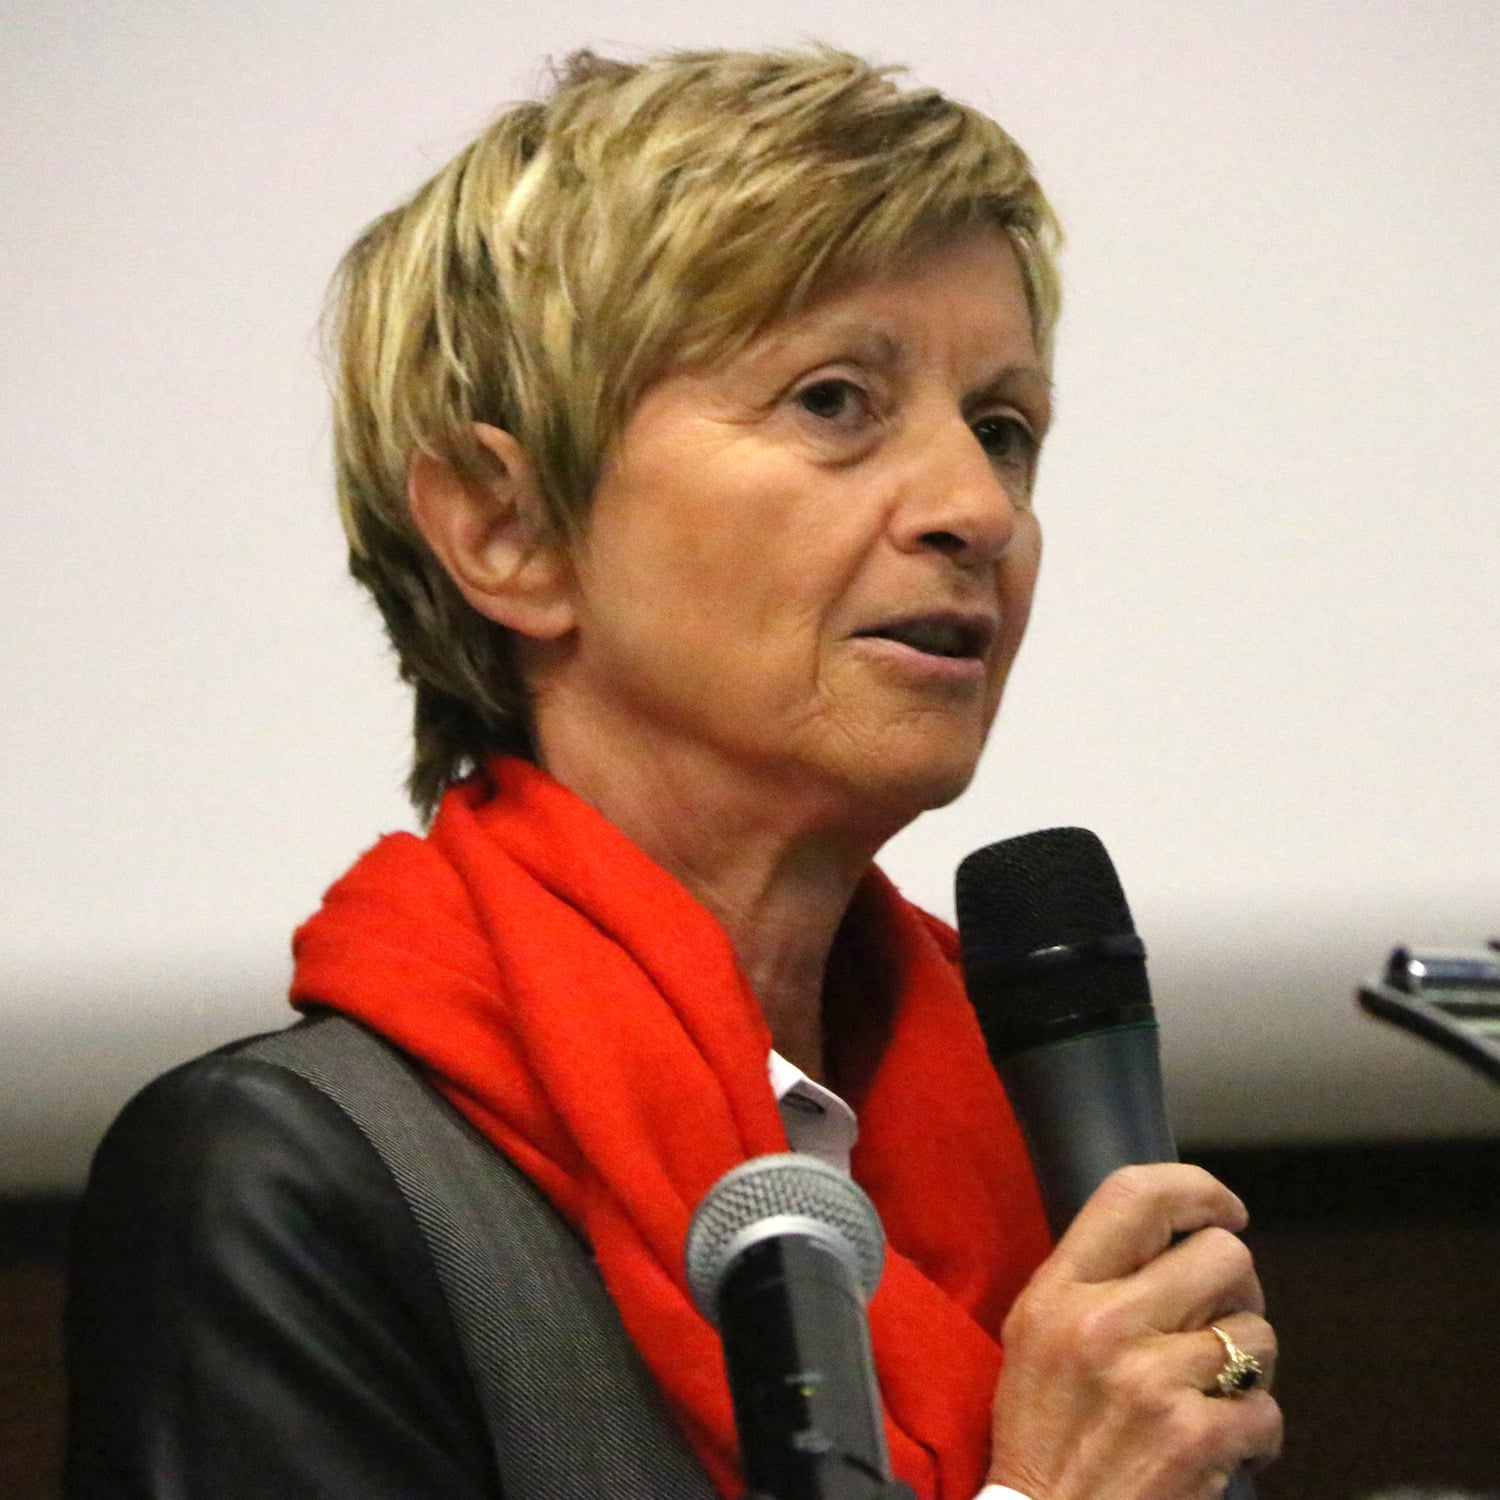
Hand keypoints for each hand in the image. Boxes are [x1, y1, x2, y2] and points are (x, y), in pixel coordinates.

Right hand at [987, 1163, 1281, 1499]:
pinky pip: (1266, 1410)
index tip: (1224, 1208)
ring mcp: (1153, 1380)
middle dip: (1237, 1286)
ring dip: (1248, 1365)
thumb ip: (1093, 1280)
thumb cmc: (1043, 1432)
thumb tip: (1174, 1239)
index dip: (1196, 1188)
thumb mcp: (1037, 1334)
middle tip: (1219, 1319)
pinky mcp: (1196, 1439)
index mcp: (1059, 1292)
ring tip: (1214, 1390)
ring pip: (1257, 1332)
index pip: (1134, 1197)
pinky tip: (1222, 1444)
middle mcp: (1105, 1324)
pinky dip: (1255, 1431)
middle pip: (1222, 1255)